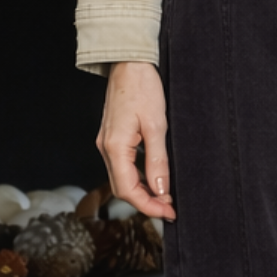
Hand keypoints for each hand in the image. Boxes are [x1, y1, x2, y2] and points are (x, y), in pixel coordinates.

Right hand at [96, 61, 176, 221]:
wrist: (129, 64)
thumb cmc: (142, 88)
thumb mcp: (156, 126)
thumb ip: (157, 160)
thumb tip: (161, 190)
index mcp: (114, 147)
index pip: (127, 190)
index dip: (148, 206)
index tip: (168, 212)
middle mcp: (106, 148)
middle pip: (122, 188)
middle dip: (146, 202)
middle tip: (170, 208)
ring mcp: (107, 143)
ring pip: (121, 179)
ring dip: (142, 192)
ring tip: (165, 197)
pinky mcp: (112, 138)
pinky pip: (122, 166)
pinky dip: (137, 178)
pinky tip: (153, 179)